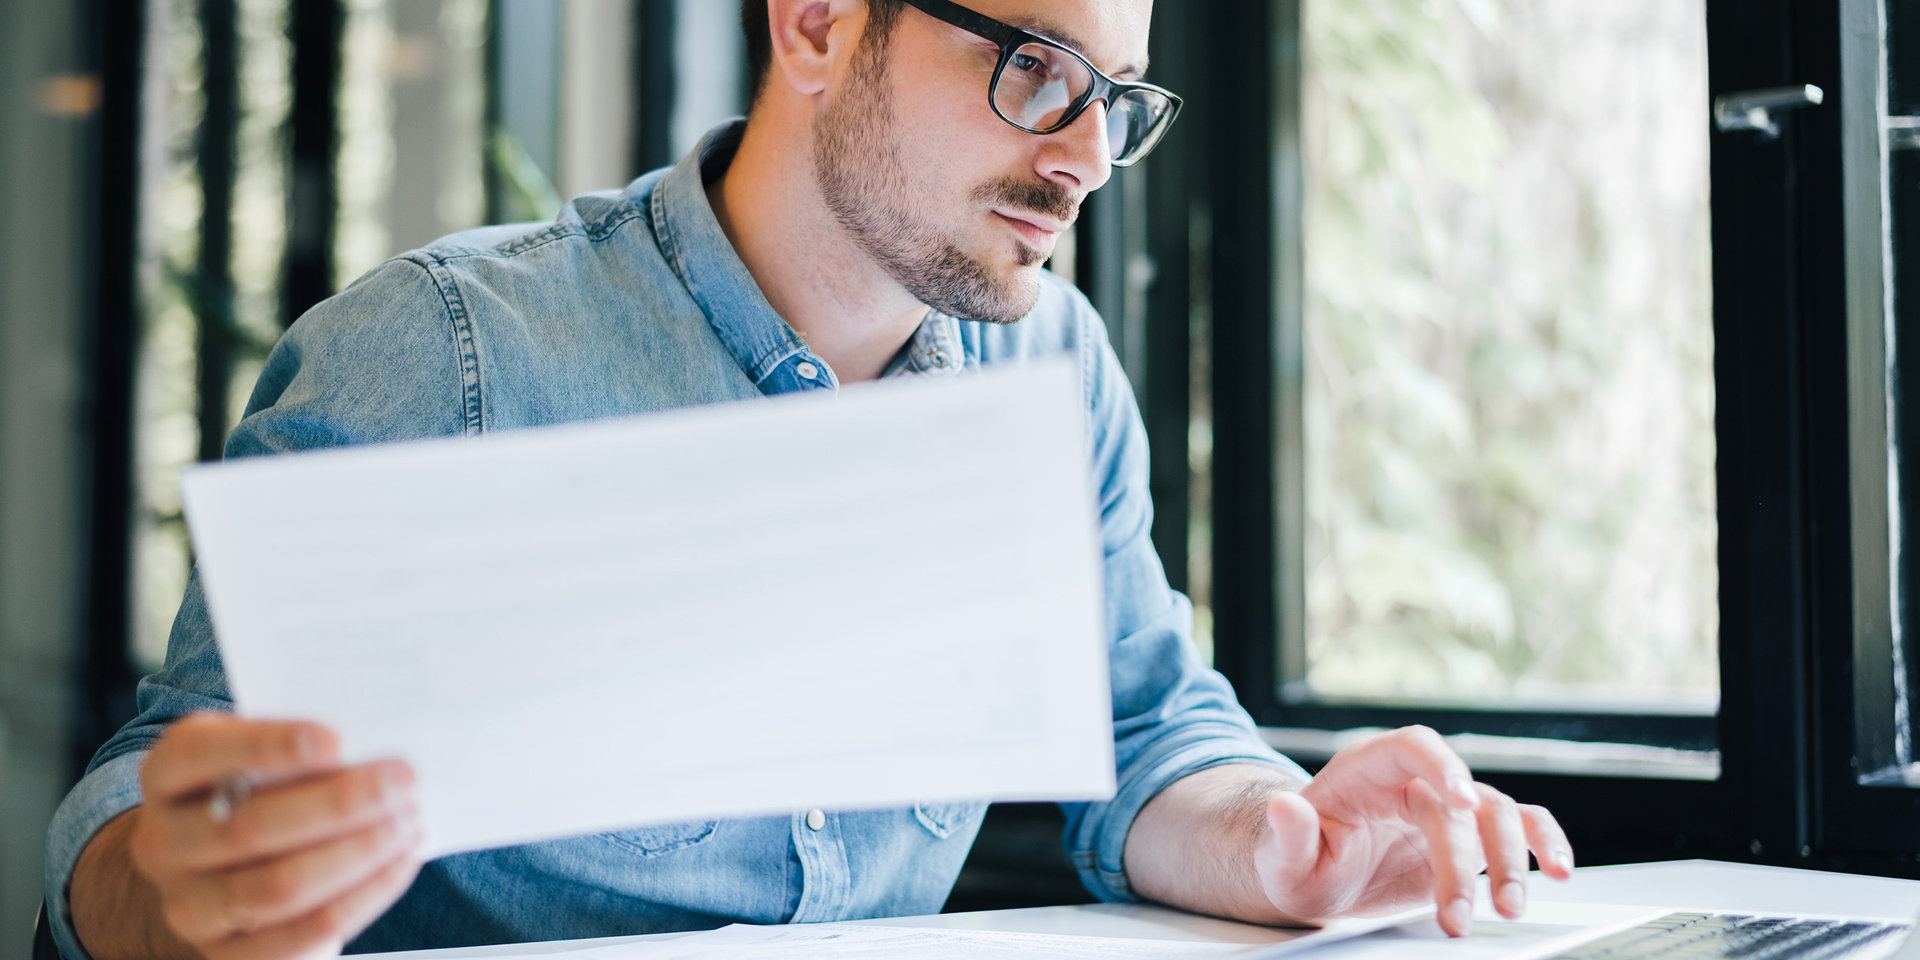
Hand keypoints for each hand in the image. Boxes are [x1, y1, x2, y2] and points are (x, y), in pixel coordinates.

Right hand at [108, 713, 421, 959]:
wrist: (225, 871)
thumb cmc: (263, 791)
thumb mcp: (265, 755)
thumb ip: (301, 747)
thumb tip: (373, 745)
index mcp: (166, 775)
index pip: (197, 754)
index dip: (267, 746)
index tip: (337, 740)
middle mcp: (163, 842)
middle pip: (249, 827)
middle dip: (338, 803)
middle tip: (403, 780)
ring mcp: (189, 905)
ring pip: (279, 886)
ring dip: (358, 852)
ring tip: (409, 821)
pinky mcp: (228, 954)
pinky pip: (302, 934)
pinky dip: (362, 896)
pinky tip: (399, 863)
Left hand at [1253, 726, 1572, 936]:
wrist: (1319, 877)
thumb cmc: (1299, 860)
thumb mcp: (1281, 858)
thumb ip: (1287, 834)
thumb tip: (1283, 806)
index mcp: (1368, 770)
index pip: (1412, 747)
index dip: (1442, 766)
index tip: (1461, 800)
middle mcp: (1414, 781)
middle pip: (1459, 801)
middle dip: (1465, 860)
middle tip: (1459, 915)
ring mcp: (1447, 808)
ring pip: (1498, 814)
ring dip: (1510, 860)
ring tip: (1508, 908)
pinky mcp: (1470, 838)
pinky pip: (1520, 827)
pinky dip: (1545, 843)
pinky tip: (1559, 870)